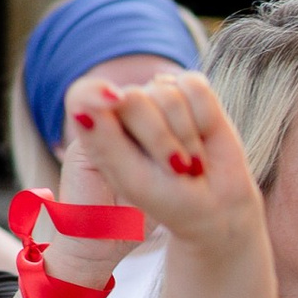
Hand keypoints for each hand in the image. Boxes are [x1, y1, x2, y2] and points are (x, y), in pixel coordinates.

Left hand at [71, 70, 263, 253]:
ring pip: (167, 92)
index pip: (86, 94)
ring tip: (190, 162)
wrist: (213, 211)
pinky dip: (205, 116)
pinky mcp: (191, 94)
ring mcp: (160, 99)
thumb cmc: (166, 201)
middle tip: (175, 169)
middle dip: (160, 138)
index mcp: (101, 128)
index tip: (116, 103)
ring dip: (186, 135)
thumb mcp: (128, 180)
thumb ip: (102, 142)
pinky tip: (205, 138)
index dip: (99, 96)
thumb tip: (84, 107)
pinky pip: (195, 86)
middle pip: (134, 97)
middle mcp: (129, 108)